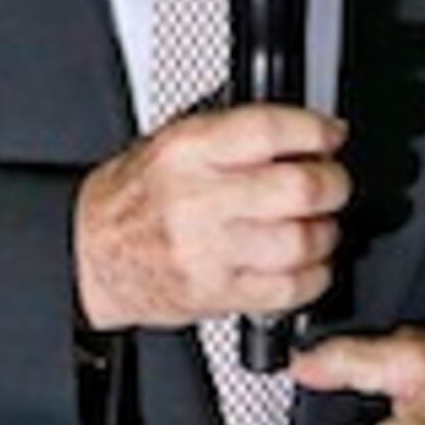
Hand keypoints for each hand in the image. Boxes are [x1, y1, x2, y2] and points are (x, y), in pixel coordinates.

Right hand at [72, 104, 346, 333]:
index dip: (315, 130)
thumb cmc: (137, 196)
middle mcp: (197, 199)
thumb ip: (236, 134)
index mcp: (187, 150)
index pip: (269, 129)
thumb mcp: (173, 141)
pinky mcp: (216, 295)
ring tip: (316, 226)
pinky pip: (289, 289)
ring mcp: (207, 252)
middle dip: (332, 184)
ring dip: (324, 233)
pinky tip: (306, 264)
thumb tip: (304, 131)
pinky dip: (313, 276)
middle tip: (331, 184)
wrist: (92, 253)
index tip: (331, 135)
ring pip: (301, 241)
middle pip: (298, 188)